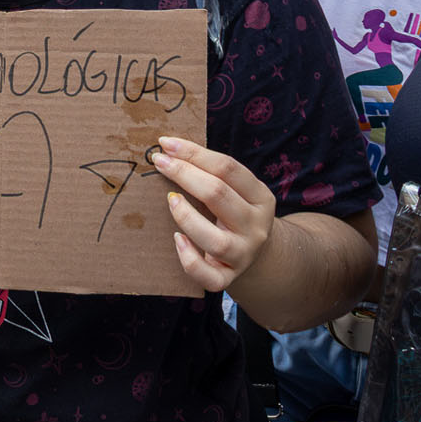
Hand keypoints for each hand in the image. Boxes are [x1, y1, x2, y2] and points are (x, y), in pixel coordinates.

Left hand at [151, 136, 275, 291]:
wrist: (257, 255)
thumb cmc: (234, 214)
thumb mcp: (236, 192)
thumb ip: (213, 174)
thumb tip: (170, 150)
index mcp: (261, 197)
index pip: (227, 168)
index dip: (194, 153)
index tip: (166, 143)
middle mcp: (256, 226)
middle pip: (219, 195)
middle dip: (184, 174)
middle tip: (159, 162)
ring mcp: (243, 254)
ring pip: (215, 240)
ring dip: (186, 216)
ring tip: (170, 199)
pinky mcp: (228, 277)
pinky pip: (207, 276)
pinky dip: (189, 258)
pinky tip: (177, 240)